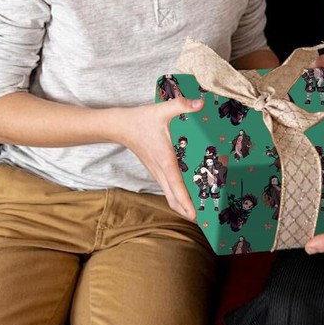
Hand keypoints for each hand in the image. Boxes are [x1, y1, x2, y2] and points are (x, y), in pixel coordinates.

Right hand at [115, 96, 203, 220]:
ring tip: (197, 214)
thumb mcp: (163, 110)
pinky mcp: (155, 170)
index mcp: (165, 160)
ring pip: (169, 195)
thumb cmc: (142, 119)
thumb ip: (182, 105)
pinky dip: (176, 197)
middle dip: (186, 211)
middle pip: (173, 198)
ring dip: (181, 206)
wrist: (120, 126)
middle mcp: (160, 170)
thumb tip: (202, 103)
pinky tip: (185, 197)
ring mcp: (156, 173)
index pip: (176, 185)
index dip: (185, 201)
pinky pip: (167, 189)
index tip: (194, 216)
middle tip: (203, 222)